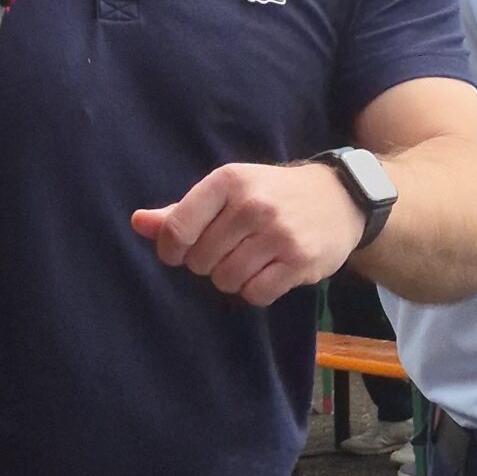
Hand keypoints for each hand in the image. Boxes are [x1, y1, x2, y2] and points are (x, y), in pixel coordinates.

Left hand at [132, 162, 366, 305]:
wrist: (339, 198)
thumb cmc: (272, 194)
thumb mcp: (228, 190)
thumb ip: (181, 211)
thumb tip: (137, 223)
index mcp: (229, 181)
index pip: (178, 228)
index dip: (171, 250)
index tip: (180, 252)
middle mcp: (253, 205)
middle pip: (200, 260)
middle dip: (207, 264)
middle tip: (226, 251)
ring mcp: (278, 234)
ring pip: (226, 280)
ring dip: (231, 279)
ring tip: (247, 261)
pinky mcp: (299, 261)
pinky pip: (256, 294)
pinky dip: (254, 291)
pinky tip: (265, 274)